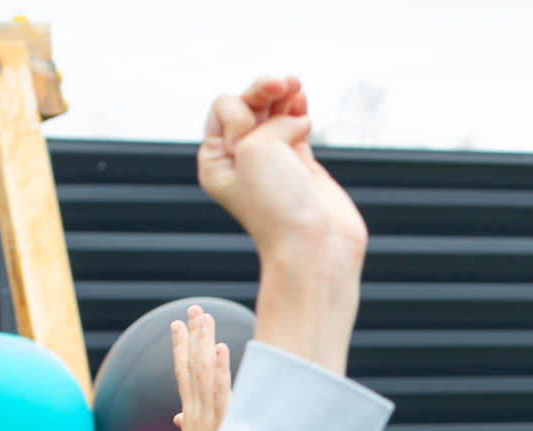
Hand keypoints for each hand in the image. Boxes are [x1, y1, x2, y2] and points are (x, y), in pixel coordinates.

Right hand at [169, 305, 233, 430]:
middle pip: (190, 366)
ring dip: (203, 343)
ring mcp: (206, 418)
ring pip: (203, 373)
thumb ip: (188, 429)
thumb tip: (178, 417)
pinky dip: (220, 369)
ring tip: (206, 318)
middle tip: (195, 308)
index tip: (177, 323)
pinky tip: (221, 348)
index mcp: (189, 416)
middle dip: (192, 335)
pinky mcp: (221, 426)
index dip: (178, 347)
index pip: (181, 374)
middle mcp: (194, 413)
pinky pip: (220, 393)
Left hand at [194, 77, 365, 372]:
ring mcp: (274, 163)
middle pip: (250, 107)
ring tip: (296, 87)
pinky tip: (303, 101)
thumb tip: (296, 117)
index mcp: (217, 161)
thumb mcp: (255, 148)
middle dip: (265, 91)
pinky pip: (296, 128)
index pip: (225, 109)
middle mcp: (242, 161)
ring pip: (275, 115)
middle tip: (284, 83)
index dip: (242, 106)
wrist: (315, 246)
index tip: (252, 129)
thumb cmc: (278, 206)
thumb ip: (269, 121)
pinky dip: (298, 112)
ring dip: (284, 96)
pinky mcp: (301, 167)